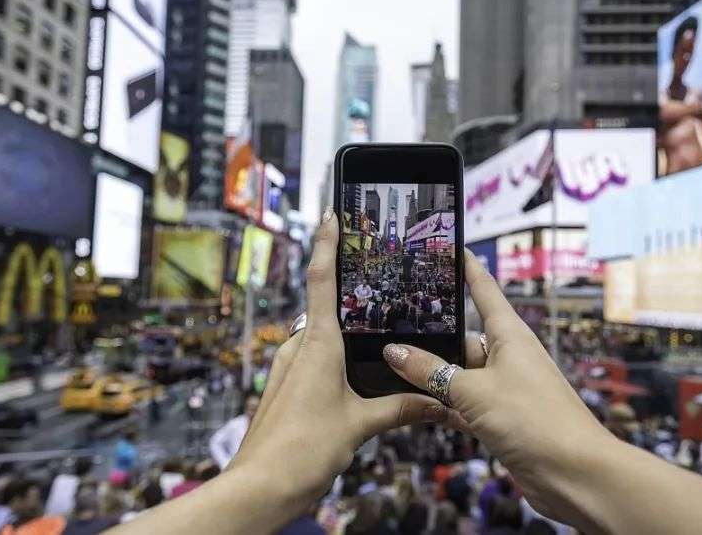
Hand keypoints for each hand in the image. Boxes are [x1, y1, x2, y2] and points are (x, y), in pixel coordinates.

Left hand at [227, 209, 445, 506]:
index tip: (331, 211)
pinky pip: (312, 362)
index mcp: (317, 343)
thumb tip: (441, 402)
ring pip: (320, 339)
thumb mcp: (361, 426)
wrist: (260, 488)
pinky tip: (352, 379)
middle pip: (326, 309)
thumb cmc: (303, 451)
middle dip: (350, 297)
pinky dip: (333, 361)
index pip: (322, 279)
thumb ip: (403, 408)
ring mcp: (287, 368)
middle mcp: (298, 348)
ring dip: (343, 336)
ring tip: (373, 336)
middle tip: (375, 279)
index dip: (327, 242)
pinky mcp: (284, 389)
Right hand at [381, 251, 613, 522]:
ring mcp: (505, 390)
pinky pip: (464, 405)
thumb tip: (394, 351)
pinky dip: (442, 406)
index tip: (451, 248)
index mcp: (510, 336)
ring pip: (460, 375)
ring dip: (432, 376)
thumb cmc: (532, 419)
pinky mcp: (502, 420)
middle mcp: (508, 358)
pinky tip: (412, 406)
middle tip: (390, 323)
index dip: (468, 269)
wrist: (574, 474)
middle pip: (464, 339)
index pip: (484, 292)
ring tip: (388, 364)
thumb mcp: (472, 391)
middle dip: (432, 336)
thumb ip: (430, 371)